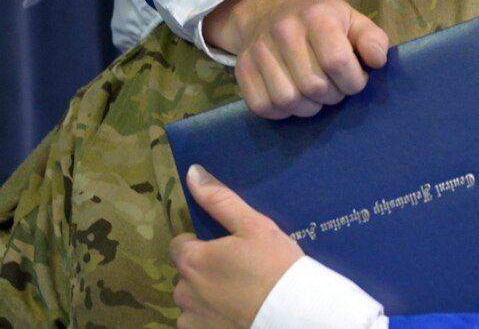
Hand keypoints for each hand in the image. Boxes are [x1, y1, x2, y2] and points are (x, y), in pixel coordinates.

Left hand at [170, 164, 302, 327]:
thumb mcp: (254, 226)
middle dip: (205, 272)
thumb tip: (193, 172)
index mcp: (192, 260)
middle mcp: (183, 290)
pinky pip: (200, 323)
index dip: (201, 244)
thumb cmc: (274, 265)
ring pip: (193, 301)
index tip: (225, 248)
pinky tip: (237, 313)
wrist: (292, 313)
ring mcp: (191, 318)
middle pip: (186, 274)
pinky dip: (213, 318)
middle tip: (239, 271)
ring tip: (241, 294)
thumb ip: (220, 200)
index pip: (179, 244)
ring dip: (208, 297)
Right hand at [204, 0, 389, 118]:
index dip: (353, 81)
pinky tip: (295, 97)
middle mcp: (284, 31)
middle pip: (314, 86)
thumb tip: (377, 61)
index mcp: (317, 17)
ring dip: (309, 107)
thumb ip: (373, 39)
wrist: (272, 13)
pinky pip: (264, 107)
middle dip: (333, 95)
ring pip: (289, 100)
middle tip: (335, 87)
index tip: (356, 80)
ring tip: (316, 94)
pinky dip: (284, 112)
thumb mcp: (353, 22)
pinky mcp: (242, 70)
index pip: (337, 62)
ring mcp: (259, 51)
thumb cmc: (323, 23)